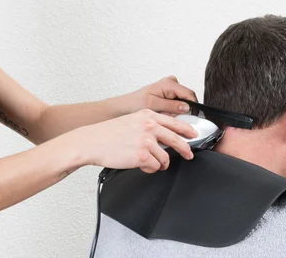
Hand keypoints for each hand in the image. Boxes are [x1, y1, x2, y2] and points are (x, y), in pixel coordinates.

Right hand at [71, 109, 197, 173]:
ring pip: (165, 157)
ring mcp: (146, 141)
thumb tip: (165, 135)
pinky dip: (150, 168)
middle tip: (189, 154)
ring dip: (161, 163)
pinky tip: (141, 165)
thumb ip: (149, 125)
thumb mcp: (132, 121)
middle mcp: (149, 126)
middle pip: (177, 139)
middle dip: (185, 149)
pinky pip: (155, 166)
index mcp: (147, 115)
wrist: (92, 142)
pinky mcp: (142, 156)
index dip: (187, 130)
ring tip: (150, 162)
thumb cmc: (108, 134)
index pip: (174, 122)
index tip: (193, 135)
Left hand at [123, 76, 197, 115]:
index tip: (190, 118)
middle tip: (169, 116)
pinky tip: (163, 112)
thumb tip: (186, 106)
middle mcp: (171, 83)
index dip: (192, 107)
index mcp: (169, 83)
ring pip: (183, 102)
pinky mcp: (168, 93)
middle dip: (181, 110)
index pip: (189, 95)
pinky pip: (177, 103)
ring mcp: (170, 87)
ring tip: (163, 113)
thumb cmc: (135, 103)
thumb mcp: (154, 105)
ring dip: (176, 111)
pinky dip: (172, 110)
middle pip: (187, 98)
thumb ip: (171, 105)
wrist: (126, 105)